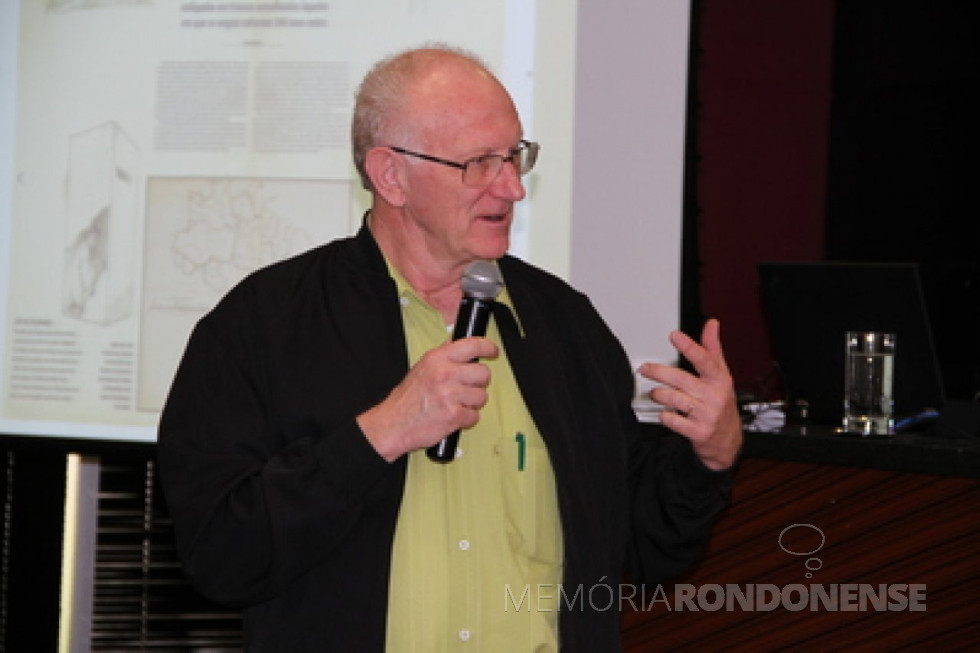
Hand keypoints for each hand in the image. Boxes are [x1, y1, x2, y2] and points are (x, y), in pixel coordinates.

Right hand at [357, 337, 498, 460]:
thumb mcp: (422, 368)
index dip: (488, 347)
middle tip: (466, 388)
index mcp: (437, 358)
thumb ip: (442, 357)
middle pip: (483, 373)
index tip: (493, 352)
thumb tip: (460, 345)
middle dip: (479, 383)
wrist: (393, 424)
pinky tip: (452, 416)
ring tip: (455, 404)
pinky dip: (466, 419)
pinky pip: (475, 416)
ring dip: (472, 403)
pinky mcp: (454, 415)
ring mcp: (450, 395)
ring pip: (482, 396)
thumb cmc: (407, 399)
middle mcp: (445, 374)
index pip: (472, 345)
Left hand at [638, 319, 741, 470]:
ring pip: (676, 399)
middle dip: (659, 372)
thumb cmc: (721, 403)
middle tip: (644, 368)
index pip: (705, 360)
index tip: (675, 336)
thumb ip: (712, 349)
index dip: (689, 347)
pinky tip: (663, 413)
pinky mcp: (698, 432)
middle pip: (682, 379)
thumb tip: (711, 324)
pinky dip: (665, 416)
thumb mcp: (721, 375)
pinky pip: (675, 421)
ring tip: (654, 393)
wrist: (727, 441)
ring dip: (660, 394)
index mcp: (720, 380)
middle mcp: (714, 396)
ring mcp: (707, 415)